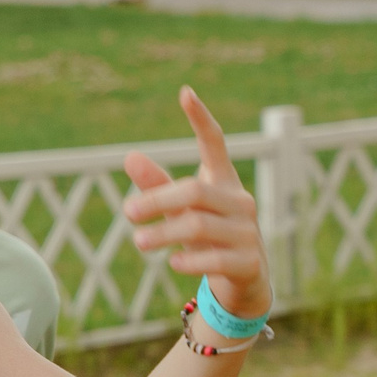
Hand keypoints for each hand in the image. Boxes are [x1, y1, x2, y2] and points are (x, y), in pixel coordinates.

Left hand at [123, 87, 269, 322]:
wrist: (245, 284)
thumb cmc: (207, 237)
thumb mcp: (179, 211)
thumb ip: (156, 186)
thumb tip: (130, 156)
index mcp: (223, 182)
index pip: (215, 144)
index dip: (201, 119)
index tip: (184, 92)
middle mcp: (240, 202)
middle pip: (193, 190)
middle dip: (156, 200)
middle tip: (127, 212)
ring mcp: (249, 232)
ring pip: (198, 224)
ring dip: (162, 233)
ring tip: (138, 241)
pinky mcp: (250, 263)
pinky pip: (214, 258)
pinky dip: (188, 259)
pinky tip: (172, 261)